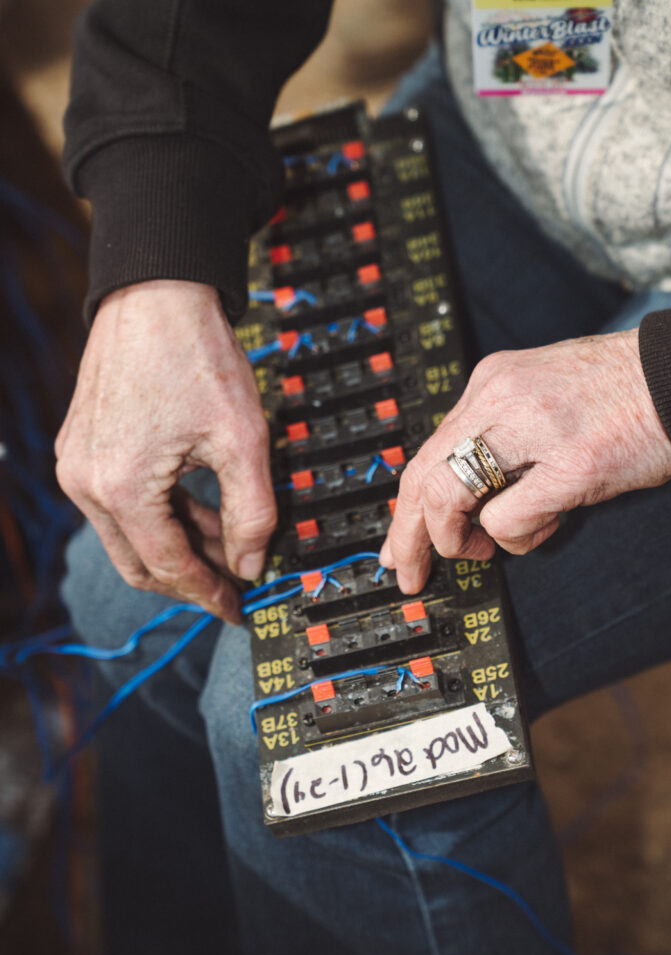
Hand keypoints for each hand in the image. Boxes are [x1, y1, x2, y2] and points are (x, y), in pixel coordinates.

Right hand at [56, 280, 275, 623]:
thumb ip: (253, 513)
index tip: (238, 608)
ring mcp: (79, 463)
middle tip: (236, 583)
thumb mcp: (243, 440)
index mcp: (121, 487)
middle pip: (139, 563)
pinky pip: (121, 504)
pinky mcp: (84, 447)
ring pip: (130, 535)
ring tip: (229, 542)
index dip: (209, 594)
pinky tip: (200, 510)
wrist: (157, 292)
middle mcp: (86, 481)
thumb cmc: (194, 353)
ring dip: (179, 545)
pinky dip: (161, 515)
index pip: (168, 567)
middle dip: (191, 578)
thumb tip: (252, 563)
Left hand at [380, 329, 670, 592]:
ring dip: (457, 539)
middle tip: (409, 574)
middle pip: (422, 478)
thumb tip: (462, 495)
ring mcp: (534, 429)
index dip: (406, 508)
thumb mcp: (538, 396)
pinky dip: (516, 538)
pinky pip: (507, 519)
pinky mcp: (572, 463)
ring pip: (448, 497)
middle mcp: (501, 398)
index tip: (398, 545)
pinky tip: (546, 525)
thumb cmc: (620, 393)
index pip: (425, 452)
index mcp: (491, 383)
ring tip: (485, 547)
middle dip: (408, 538)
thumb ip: (496, 434)